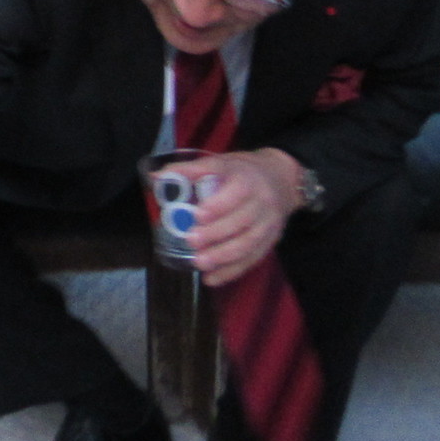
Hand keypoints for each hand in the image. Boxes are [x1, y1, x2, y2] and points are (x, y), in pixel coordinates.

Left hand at [173, 149, 298, 286]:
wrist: (282, 181)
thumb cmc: (243, 172)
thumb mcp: (221, 162)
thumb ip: (190, 170)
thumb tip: (156, 177)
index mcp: (248, 180)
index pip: (237, 192)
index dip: (218, 205)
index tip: (197, 215)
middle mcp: (262, 203)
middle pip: (242, 222)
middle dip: (216, 234)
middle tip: (191, 241)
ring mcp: (268, 224)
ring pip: (248, 244)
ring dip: (223, 257)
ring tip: (199, 263)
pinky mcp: (270, 242)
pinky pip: (252, 260)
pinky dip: (231, 271)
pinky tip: (211, 278)